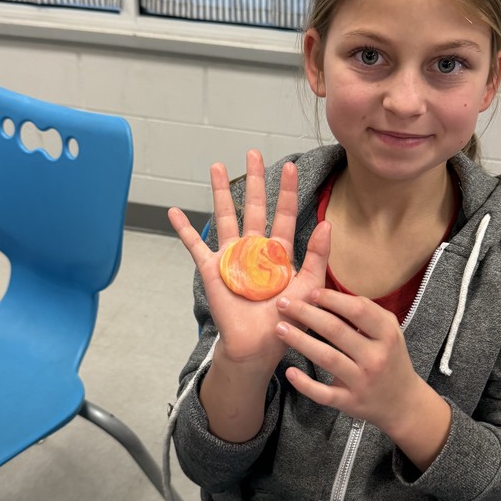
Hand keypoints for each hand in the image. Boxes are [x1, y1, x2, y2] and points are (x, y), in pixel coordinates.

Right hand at [168, 150, 330, 371]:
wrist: (258, 346)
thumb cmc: (285, 321)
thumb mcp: (309, 287)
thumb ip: (318, 256)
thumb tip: (327, 223)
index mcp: (278, 252)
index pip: (284, 214)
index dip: (287, 191)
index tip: (291, 167)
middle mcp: (254, 249)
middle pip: (254, 207)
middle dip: (254, 180)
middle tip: (253, 153)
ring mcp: (231, 257)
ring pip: (226, 217)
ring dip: (221, 192)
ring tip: (217, 166)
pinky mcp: (211, 270)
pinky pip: (195, 246)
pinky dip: (183, 229)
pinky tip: (174, 212)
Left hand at [275, 289, 451, 467]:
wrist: (402, 402)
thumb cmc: (390, 358)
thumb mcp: (389, 331)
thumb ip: (366, 312)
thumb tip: (331, 292)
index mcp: (387, 335)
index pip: (358, 310)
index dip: (331, 298)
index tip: (311, 291)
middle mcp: (375, 357)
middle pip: (336, 330)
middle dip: (306, 314)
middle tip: (284, 303)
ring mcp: (362, 381)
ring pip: (326, 358)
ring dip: (299, 341)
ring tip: (279, 328)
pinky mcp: (350, 402)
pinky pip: (323, 393)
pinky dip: (305, 384)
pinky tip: (289, 371)